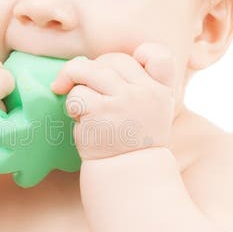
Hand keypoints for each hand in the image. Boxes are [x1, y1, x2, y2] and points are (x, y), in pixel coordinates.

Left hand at [51, 43, 175, 160]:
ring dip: (76, 85)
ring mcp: (123, 100)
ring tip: (80, 104)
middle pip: (112, 59)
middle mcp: (146, 92)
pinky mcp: (100, 112)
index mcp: (161, 90)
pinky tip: (80, 120)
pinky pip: (76, 94)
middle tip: (92, 95)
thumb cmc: (132, 141)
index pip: (158, 55)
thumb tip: (91, 63)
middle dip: (95, 73)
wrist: (125, 177)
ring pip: (87, 70)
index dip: (142, 54)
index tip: (129, 72)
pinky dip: (72, 105)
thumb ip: (140, 84)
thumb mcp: (151, 112)